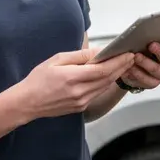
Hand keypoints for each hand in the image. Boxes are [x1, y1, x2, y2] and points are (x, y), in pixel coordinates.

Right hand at [16, 47, 135, 119]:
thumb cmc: (38, 79)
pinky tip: (110, 75)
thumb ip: (80, 56)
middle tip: (131, 57)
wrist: (27, 103)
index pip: (103, 70)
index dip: (118, 62)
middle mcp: (79, 92)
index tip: (128, 54)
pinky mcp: (80, 107)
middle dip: (122, 67)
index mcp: (72, 78)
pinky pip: (97, 93)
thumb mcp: (57, 60)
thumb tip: (98, 52)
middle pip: (108, 79)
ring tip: (124, 64)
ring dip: (116, 75)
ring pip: (104, 87)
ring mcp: (81, 102)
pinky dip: (106, 83)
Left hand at [120, 30, 159, 89]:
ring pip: (156, 69)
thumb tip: (143, 30)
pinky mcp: (152, 83)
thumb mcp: (143, 41)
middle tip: (151, 45)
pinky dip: (137, 73)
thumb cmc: (140, 51)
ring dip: (146, 63)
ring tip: (136, 57)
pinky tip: (130, 68)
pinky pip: (146, 80)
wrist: (131, 68)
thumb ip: (147, 36)